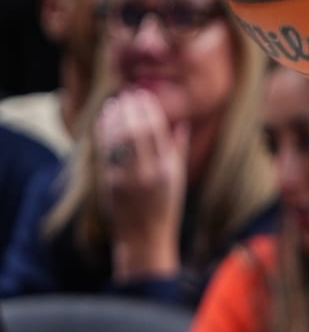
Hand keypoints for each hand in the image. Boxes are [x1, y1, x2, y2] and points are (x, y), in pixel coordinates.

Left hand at [94, 87, 186, 266]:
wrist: (144, 237)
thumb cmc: (164, 207)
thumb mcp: (177, 179)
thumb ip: (178, 149)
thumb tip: (181, 123)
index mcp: (168, 170)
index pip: (157, 131)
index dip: (149, 110)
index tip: (144, 96)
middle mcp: (148, 172)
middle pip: (137, 130)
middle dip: (132, 109)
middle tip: (129, 94)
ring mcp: (127, 178)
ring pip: (119, 138)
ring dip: (116, 117)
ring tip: (116, 103)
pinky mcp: (110, 183)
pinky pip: (106, 150)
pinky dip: (105, 132)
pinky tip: (105, 120)